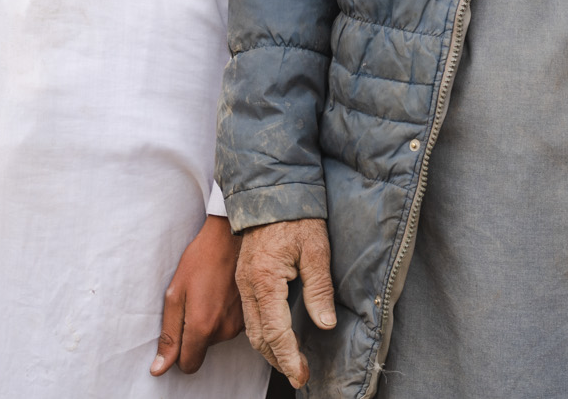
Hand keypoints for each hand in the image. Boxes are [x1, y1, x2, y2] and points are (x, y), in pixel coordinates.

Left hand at [152, 215, 244, 376]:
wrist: (230, 237)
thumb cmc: (201, 260)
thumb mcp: (175, 294)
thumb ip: (169, 335)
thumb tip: (159, 368)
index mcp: (203, 327)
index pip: (188, 365)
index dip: (179, 353)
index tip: (179, 330)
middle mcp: (224, 330)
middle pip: (202, 348)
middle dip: (194, 332)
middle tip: (193, 301)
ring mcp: (240, 323)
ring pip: (216, 337)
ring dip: (210, 321)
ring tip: (208, 293)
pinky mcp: (249, 314)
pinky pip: (229, 326)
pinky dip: (223, 314)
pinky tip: (221, 292)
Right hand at [237, 218, 335, 387]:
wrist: (272, 192)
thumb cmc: (297, 218)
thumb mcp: (316, 249)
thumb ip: (319, 288)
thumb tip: (324, 324)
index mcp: (265, 280)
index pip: (276, 332)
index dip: (289, 358)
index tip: (302, 375)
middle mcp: (248, 286)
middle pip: (259, 337)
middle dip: (279, 361)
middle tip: (299, 375)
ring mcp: (242, 283)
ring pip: (251, 329)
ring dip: (270, 350)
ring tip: (291, 362)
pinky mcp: (244, 279)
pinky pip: (250, 315)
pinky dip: (263, 333)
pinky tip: (278, 338)